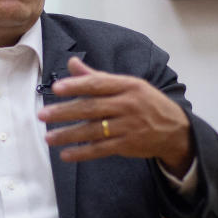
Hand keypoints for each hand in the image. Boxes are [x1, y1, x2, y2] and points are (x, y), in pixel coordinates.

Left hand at [38, 57, 193, 174]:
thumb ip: (98, 76)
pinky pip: (101, 149)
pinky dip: (82, 153)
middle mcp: (128, 104)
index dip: (76, 85)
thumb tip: (72, 63)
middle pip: (92, 107)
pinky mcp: (128, 145)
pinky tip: (66, 154)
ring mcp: (128, 126)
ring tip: (49, 137)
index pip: (98, 83)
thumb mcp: (127, 85)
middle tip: (42, 115)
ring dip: (69, 135)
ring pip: (93, 130)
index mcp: (127, 85)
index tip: (56, 88)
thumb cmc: (145, 103)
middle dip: (65, 111)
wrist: (175, 129)